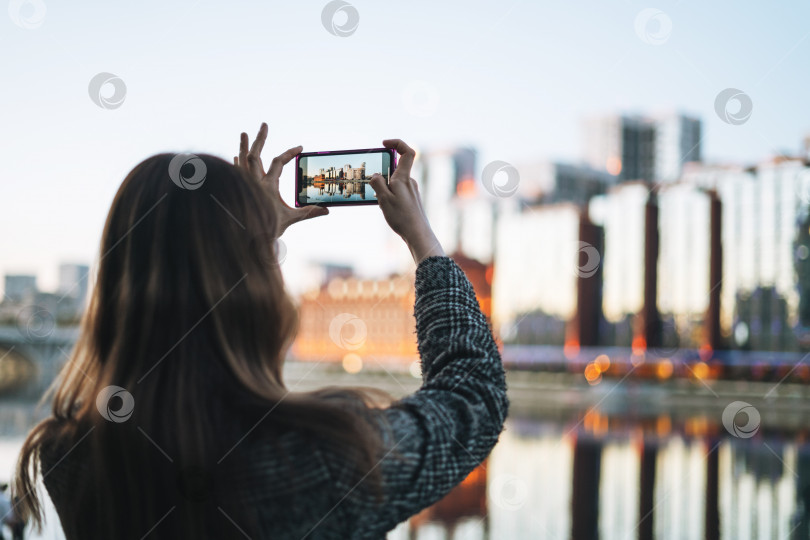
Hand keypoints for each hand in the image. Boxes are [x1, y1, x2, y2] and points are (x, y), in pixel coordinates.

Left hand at [234, 123, 327, 237]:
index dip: (289, 153)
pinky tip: (237, 156)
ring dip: (243, 146)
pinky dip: (237, 163)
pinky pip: (236, 172)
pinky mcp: (238, 190)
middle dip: (260, 138)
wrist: (247, 238)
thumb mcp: (289, 219)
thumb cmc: (268, 228)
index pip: (278, 162)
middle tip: (263, 125)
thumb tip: (326, 210)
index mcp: (267, 186)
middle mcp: (254, 182)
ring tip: (243, 133)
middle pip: (255, 155)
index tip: (300, 148)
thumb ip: (307, 213)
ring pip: (242, 161)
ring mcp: (244, 185)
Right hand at [369, 139, 443, 263]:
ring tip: (380, 202)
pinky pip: (397, 192)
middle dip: (382, 174)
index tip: (384, 143)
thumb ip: (378, 184)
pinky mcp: (411, 200)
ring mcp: (411, 191)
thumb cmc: (402, 217)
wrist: (417, 234)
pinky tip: (386, 209)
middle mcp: (409, 182)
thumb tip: (376, 175)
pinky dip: (389, 196)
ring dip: (385, 188)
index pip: (407, 152)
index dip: (396, 143)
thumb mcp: (384, 199)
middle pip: (396, 169)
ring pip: (395, 182)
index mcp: (403, 178)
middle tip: (375, 188)